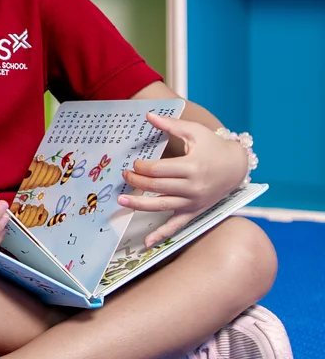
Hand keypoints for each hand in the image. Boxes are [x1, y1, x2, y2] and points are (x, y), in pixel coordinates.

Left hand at [120, 113, 251, 244]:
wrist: (237, 166)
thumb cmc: (214, 146)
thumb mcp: (195, 132)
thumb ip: (171, 125)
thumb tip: (148, 115)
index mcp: (192, 167)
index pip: (158, 170)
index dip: (142, 166)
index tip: (134, 163)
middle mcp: (193, 187)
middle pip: (157, 187)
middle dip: (136, 181)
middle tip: (124, 175)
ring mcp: (193, 201)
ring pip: (162, 205)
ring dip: (139, 205)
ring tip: (121, 200)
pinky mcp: (195, 211)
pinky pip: (176, 226)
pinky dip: (161, 235)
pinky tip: (146, 243)